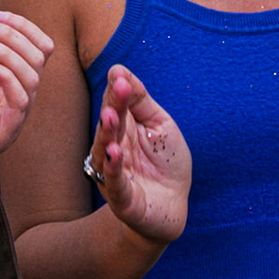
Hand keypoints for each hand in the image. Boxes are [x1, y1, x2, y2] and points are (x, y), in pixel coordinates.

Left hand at [0, 12, 52, 178]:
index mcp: (4, 82)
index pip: (37, 49)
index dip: (21, 26)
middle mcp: (12, 100)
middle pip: (38, 58)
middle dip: (12, 34)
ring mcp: (9, 120)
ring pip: (32, 77)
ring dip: (7, 50)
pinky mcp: (1, 136)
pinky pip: (20, 101)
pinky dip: (6, 74)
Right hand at [89, 66, 190, 246]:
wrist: (173, 206)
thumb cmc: (165, 163)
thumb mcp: (160, 125)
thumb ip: (141, 102)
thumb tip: (120, 71)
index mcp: (122, 130)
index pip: (116, 106)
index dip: (117, 91)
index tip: (118, 73)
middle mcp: (112, 149)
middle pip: (110, 125)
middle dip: (113, 105)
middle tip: (117, 86)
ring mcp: (115, 175)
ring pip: (106, 152)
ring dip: (107, 134)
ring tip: (110, 116)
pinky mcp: (122, 200)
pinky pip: (115, 183)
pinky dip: (113, 168)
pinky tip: (115, 153)